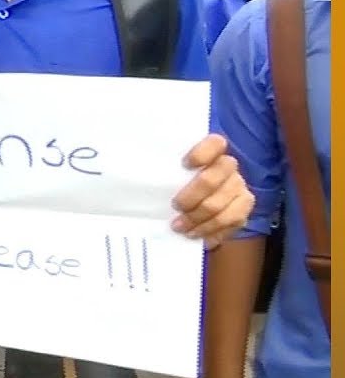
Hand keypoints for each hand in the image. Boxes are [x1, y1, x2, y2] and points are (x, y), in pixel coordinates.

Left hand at [171, 134, 254, 248]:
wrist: (195, 200)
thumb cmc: (175, 180)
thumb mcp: (167, 169)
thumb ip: (160, 167)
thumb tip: (134, 170)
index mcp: (211, 150)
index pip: (215, 143)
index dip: (202, 153)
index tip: (184, 164)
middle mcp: (228, 165)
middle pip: (212, 180)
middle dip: (191, 197)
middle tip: (175, 206)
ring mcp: (239, 186)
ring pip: (221, 206)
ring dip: (197, 219)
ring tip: (179, 227)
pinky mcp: (243, 206)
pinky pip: (231, 222)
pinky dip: (210, 231)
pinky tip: (195, 235)